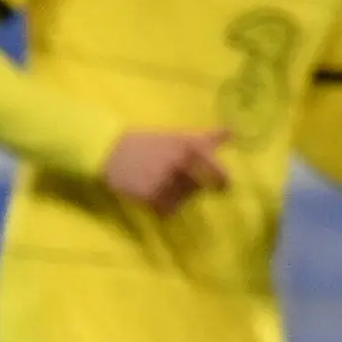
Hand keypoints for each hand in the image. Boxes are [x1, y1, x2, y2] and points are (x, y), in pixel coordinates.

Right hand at [101, 128, 228, 214]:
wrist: (109, 151)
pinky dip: (163, 205)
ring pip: (185, 199)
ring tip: (160, 181)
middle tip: (179, 181)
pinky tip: (152, 191)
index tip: (223, 187)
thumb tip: (232, 131)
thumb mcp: (178, 136)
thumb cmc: (148, 143)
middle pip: (201, 188)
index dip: (223, 182)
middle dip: (194, 187)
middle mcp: (180, 164)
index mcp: (189, 147)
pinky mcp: (151, 196)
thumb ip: (207, 137)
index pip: (219, 174)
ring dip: (178, 196)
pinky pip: (168, 209)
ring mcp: (166, 180)